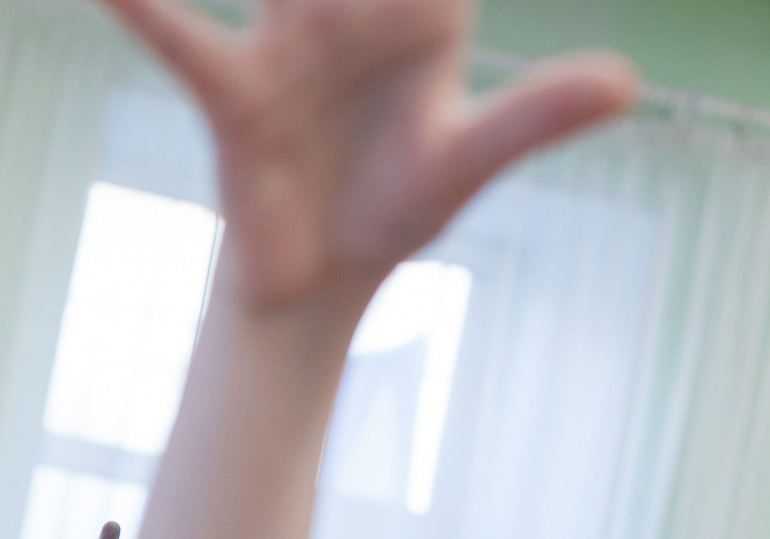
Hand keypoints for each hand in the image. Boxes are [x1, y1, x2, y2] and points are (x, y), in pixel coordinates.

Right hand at [100, 0, 633, 308]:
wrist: (319, 281)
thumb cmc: (394, 205)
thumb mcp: (467, 163)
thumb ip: (536, 116)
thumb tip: (626, 82)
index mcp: (425, 6)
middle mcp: (350, 4)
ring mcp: (288, 40)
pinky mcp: (234, 93)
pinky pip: (181, 40)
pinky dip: (142, 6)